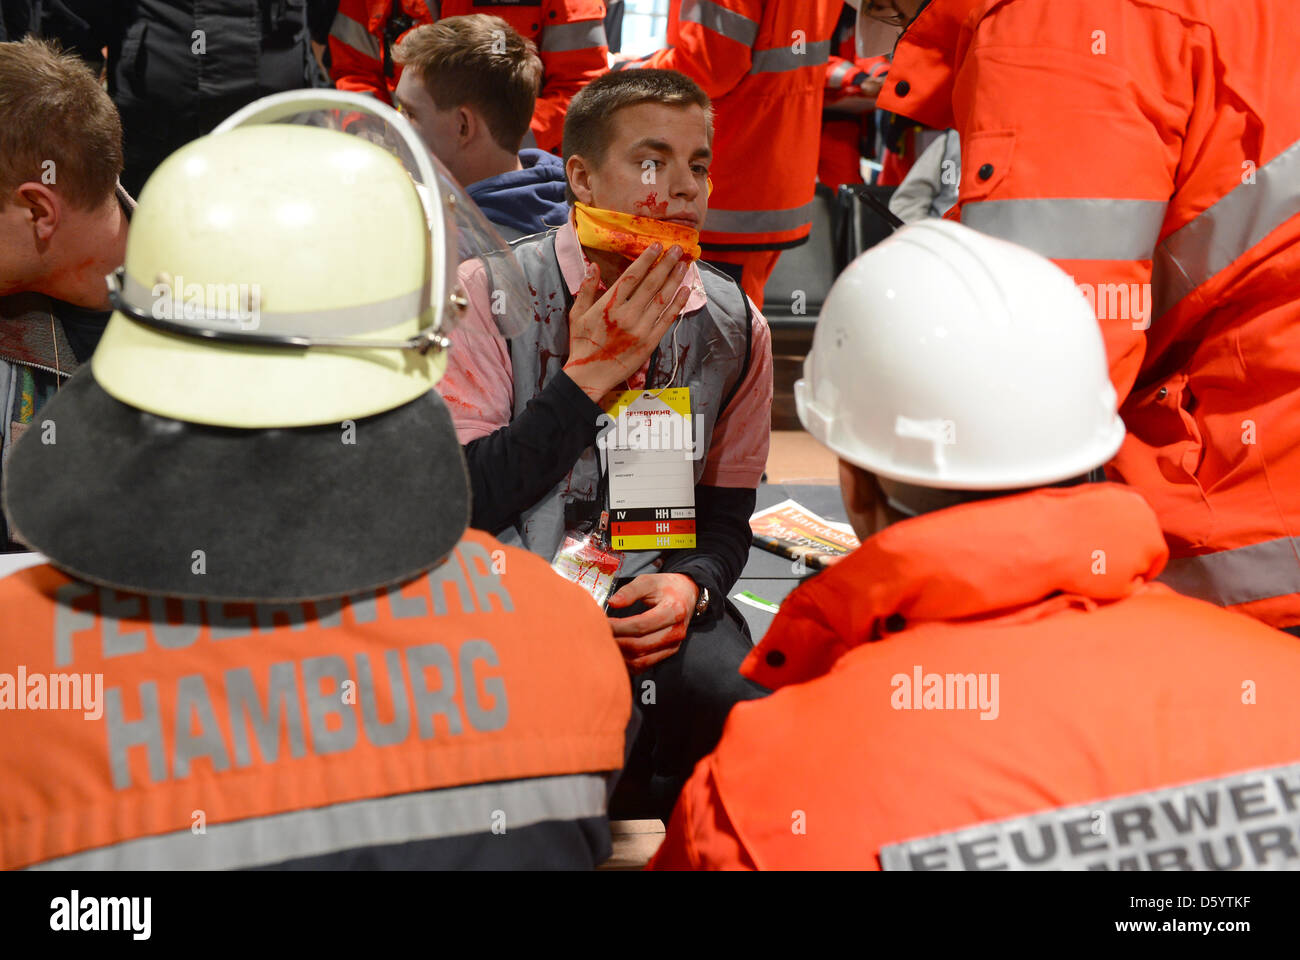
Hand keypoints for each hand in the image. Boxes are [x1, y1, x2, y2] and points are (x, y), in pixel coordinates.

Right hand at [562, 244, 690, 401]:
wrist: (590, 375)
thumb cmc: (582, 344)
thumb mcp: (577, 314)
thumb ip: (586, 289)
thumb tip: (594, 265)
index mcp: (609, 305)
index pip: (632, 276)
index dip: (646, 259)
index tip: (656, 246)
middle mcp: (627, 314)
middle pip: (651, 283)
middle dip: (666, 264)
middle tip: (677, 249)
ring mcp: (641, 328)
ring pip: (662, 298)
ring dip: (675, 279)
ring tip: (684, 265)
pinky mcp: (650, 342)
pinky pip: (667, 319)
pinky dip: (678, 304)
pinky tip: (685, 290)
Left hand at [607, 573, 698, 672]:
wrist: (687, 594)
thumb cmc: (666, 586)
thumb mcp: (649, 580)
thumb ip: (630, 591)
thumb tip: (612, 602)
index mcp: (673, 611)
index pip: (641, 625)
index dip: (619, 627)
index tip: (602, 623)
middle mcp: (676, 631)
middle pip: (640, 645)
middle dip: (617, 642)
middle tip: (598, 636)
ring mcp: (673, 645)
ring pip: (642, 660)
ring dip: (621, 655)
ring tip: (605, 644)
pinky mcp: (668, 652)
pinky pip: (645, 665)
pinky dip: (628, 662)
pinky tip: (617, 652)